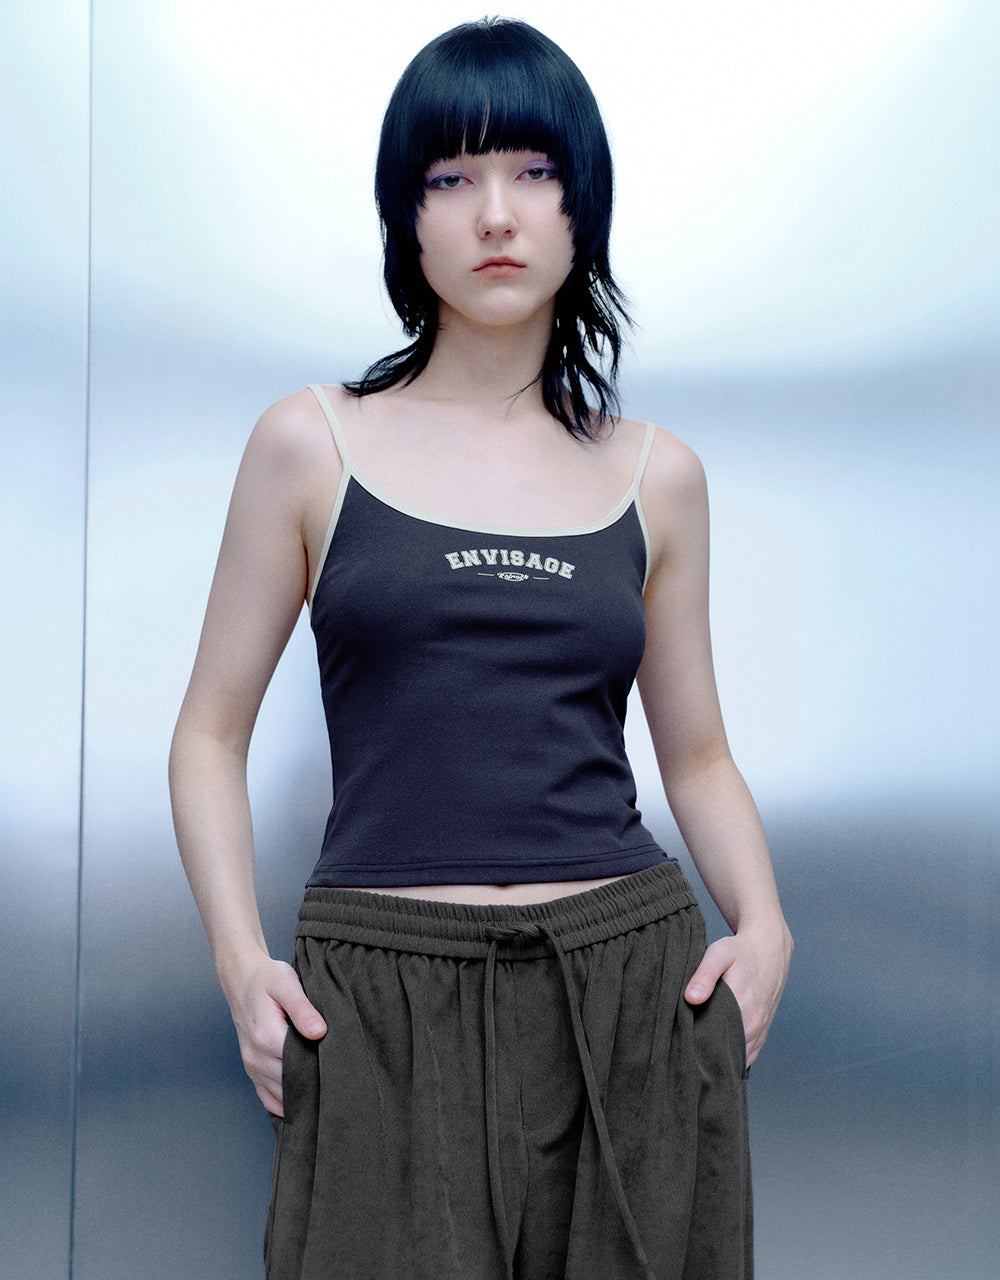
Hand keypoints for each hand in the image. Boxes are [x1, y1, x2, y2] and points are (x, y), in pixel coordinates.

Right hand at [226, 956, 326, 1115]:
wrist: (242, 980)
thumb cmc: (267, 979)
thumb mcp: (287, 984)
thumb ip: (303, 1009)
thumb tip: (319, 1032)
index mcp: (266, 1036)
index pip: (299, 1064)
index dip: (320, 1066)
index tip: (338, 1064)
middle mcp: (256, 1057)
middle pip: (292, 1082)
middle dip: (314, 1082)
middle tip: (337, 1078)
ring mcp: (252, 1067)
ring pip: (282, 1095)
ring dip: (302, 1093)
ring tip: (324, 1087)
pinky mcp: (252, 1071)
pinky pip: (268, 1099)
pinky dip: (285, 1103)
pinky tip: (303, 1099)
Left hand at [684, 925, 791, 1068]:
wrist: (770, 950)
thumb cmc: (740, 951)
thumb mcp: (719, 954)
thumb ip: (704, 975)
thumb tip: (691, 998)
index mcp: (741, 1006)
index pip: (713, 1039)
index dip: (694, 1044)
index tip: (679, 1042)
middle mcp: (753, 1024)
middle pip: (723, 1052)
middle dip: (703, 1054)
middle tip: (683, 1048)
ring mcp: (759, 1031)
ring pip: (735, 1057)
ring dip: (718, 1058)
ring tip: (697, 1053)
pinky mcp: (762, 1033)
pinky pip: (746, 1055)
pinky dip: (731, 1057)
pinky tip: (715, 1053)